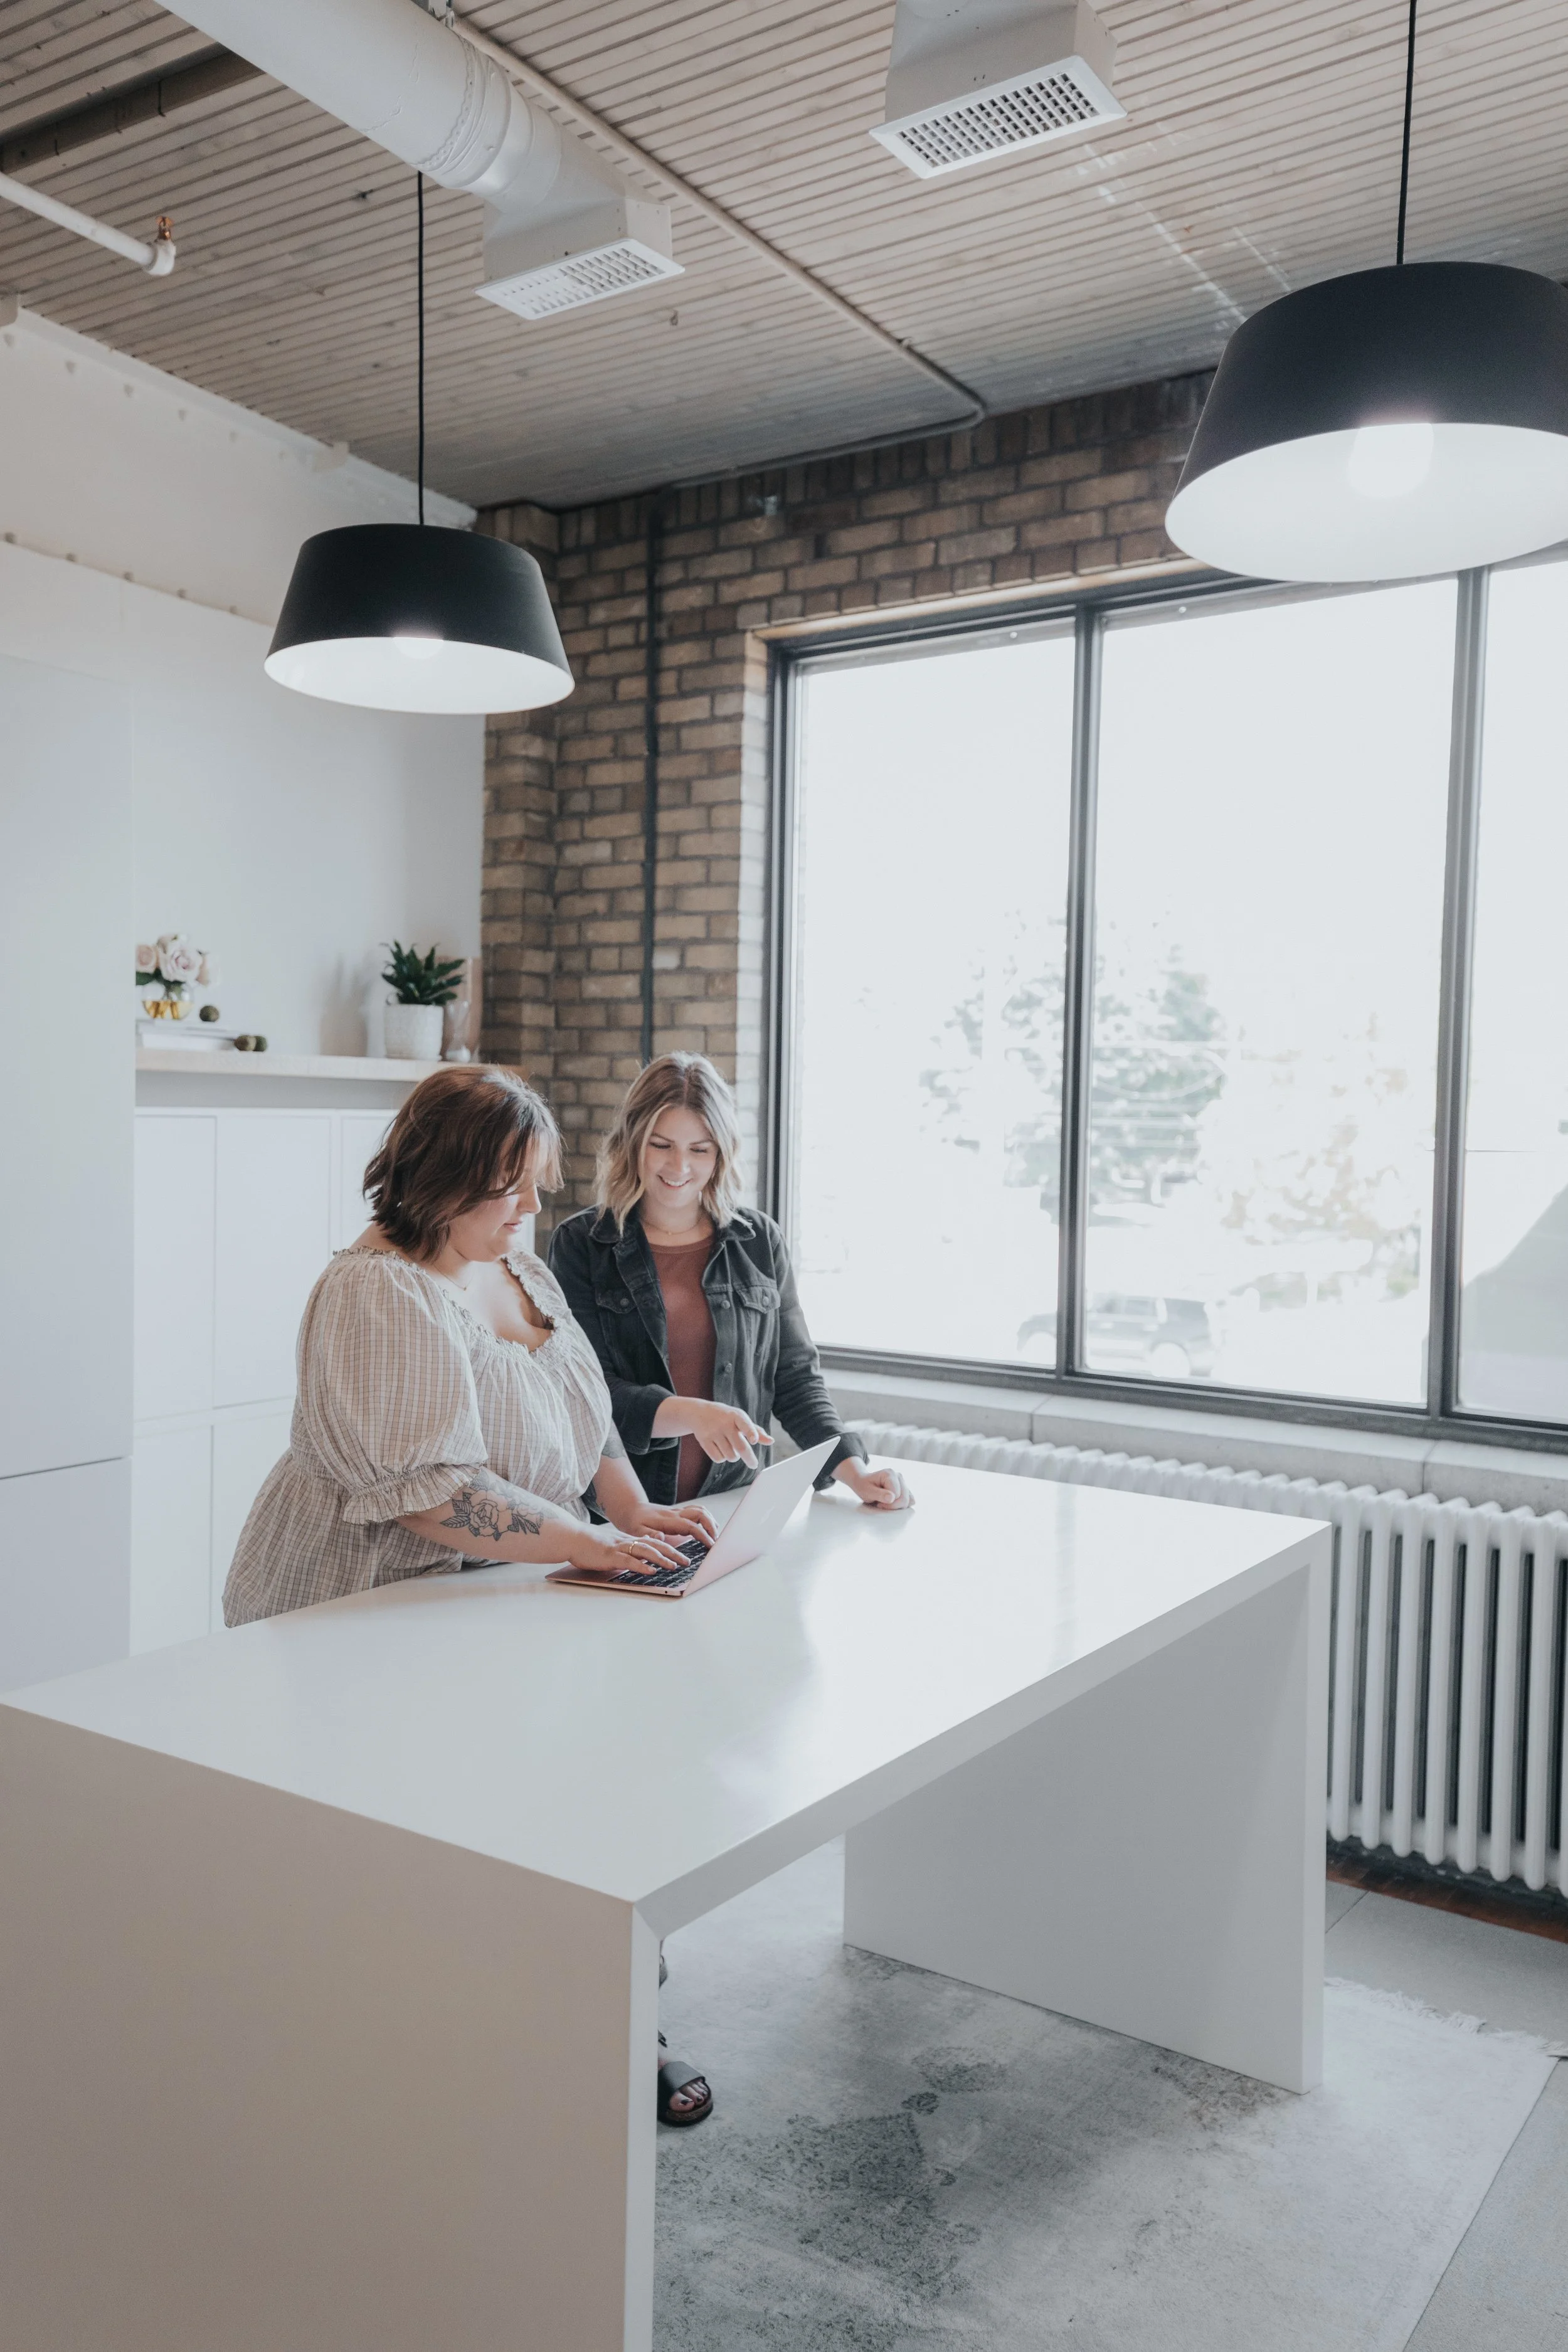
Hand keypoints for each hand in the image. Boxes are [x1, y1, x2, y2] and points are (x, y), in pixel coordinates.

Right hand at [559, 1523, 690, 1576]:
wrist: (571, 1537)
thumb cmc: (588, 1544)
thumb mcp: (612, 1545)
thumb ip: (626, 1550)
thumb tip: (640, 1554)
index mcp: (628, 1540)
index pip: (653, 1542)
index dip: (669, 1547)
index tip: (682, 1554)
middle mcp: (627, 1542)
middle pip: (655, 1545)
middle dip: (673, 1553)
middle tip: (687, 1561)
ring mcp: (619, 1548)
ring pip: (645, 1551)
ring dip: (662, 1558)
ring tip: (675, 1565)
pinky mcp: (610, 1556)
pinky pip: (629, 1560)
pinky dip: (642, 1566)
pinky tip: (652, 1570)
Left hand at [620, 1499, 717, 1545]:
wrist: (631, 1508)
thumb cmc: (633, 1522)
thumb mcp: (636, 1530)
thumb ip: (648, 1534)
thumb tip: (661, 1537)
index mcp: (668, 1520)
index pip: (691, 1525)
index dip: (703, 1535)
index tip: (711, 1546)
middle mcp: (675, 1513)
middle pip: (700, 1514)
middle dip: (712, 1527)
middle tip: (716, 1542)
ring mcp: (678, 1511)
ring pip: (701, 1510)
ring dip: (711, 1521)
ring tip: (715, 1536)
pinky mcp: (679, 1512)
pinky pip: (697, 1511)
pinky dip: (706, 1518)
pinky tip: (708, 1529)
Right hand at [685, 1401, 772, 1467]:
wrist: (699, 1412)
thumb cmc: (726, 1417)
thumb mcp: (740, 1419)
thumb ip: (756, 1431)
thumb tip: (771, 1441)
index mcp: (736, 1415)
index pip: (745, 1424)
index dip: (750, 1432)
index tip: (753, 1440)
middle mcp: (725, 1423)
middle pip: (740, 1447)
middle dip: (750, 1459)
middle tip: (754, 1464)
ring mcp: (713, 1432)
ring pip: (730, 1456)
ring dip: (734, 1457)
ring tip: (731, 1448)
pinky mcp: (704, 1440)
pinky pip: (719, 1458)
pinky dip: (723, 1458)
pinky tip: (721, 1450)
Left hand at [834, 1460, 912, 1511]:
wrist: (863, 1482)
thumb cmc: (864, 1486)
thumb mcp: (867, 1491)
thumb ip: (879, 1494)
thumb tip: (892, 1498)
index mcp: (889, 1474)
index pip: (897, 1495)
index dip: (888, 1503)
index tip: (877, 1502)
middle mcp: (898, 1476)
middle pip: (904, 1498)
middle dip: (893, 1506)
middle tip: (881, 1504)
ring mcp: (903, 1482)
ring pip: (909, 1501)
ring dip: (897, 1506)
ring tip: (886, 1503)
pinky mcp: (905, 1489)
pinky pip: (910, 1501)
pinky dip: (902, 1506)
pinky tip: (892, 1503)